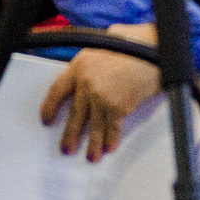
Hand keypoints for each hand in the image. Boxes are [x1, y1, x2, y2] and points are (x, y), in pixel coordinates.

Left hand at [41, 31, 161, 158]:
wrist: (153, 48)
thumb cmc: (133, 43)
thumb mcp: (104, 44)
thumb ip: (93, 60)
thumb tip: (91, 70)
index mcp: (80, 65)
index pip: (57, 90)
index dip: (50, 106)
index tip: (46, 119)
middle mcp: (87, 83)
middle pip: (75, 114)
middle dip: (70, 135)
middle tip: (66, 148)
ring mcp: (101, 97)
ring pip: (94, 126)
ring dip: (92, 144)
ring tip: (90, 157)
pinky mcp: (118, 107)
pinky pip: (112, 128)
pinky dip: (111, 139)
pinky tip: (109, 147)